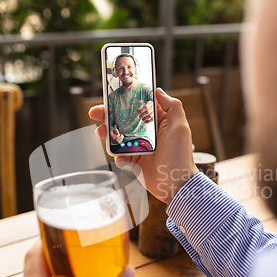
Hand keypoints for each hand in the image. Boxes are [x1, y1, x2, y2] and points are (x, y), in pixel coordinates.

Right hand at [89, 88, 197, 203]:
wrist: (176, 185)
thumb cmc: (180, 155)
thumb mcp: (180, 127)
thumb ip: (172, 106)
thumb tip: (158, 91)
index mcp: (159, 121)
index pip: (140, 105)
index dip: (126, 100)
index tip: (112, 95)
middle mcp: (148, 132)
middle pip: (125, 119)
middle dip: (108, 115)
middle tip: (95, 112)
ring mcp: (140, 146)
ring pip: (119, 136)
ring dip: (108, 134)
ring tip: (100, 133)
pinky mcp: (135, 161)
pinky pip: (120, 155)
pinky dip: (117, 155)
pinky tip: (120, 158)